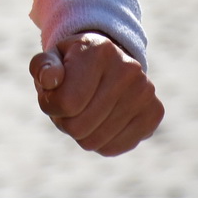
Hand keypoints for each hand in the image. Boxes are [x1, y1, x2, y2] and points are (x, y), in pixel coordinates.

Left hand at [29, 31, 163, 155]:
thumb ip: (43, 67)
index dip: (50, 104)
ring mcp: (145, 91)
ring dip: (82, 132)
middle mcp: (128, 68)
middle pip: (78, 126)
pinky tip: (104, 120)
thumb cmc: (72, 65)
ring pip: (95, 141)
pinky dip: (101, 142)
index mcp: (99, 49)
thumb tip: (49, 79)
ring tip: (87, 110)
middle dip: (65, 121)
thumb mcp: (52, 59)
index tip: (54, 92)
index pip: (66, 103)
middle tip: (71, 104)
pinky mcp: (155, 112)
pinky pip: (115, 148)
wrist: (107, 63)